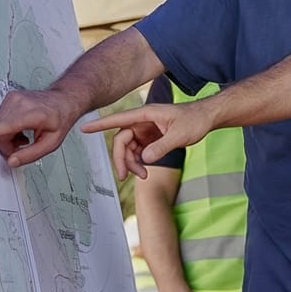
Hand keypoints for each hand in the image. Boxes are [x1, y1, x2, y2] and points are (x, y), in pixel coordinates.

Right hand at [0, 86, 82, 167]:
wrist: (62, 100)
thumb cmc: (59, 120)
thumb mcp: (52, 143)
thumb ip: (31, 154)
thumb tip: (11, 161)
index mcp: (36, 114)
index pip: (10, 125)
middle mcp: (23, 103)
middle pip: (2, 131)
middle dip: (8, 144)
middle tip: (22, 145)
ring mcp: (15, 97)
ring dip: (7, 135)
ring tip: (24, 135)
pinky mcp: (10, 96)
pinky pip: (0, 118)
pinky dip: (7, 126)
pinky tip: (20, 127)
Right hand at [81, 102, 213, 179]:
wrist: (206, 118)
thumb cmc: (195, 120)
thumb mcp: (180, 135)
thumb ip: (162, 147)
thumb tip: (144, 159)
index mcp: (147, 115)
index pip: (119, 119)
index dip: (100, 124)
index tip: (84, 128)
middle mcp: (142, 122)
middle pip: (121, 140)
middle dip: (121, 158)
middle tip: (124, 176)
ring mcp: (145, 130)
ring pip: (128, 148)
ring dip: (130, 163)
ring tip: (143, 175)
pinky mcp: (150, 138)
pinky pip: (137, 152)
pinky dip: (138, 162)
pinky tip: (145, 170)